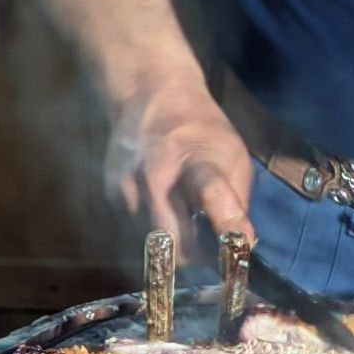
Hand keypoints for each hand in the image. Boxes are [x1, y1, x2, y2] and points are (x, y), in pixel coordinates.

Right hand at [104, 84, 253, 246]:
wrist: (148, 94)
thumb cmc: (200, 127)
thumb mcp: (232, 152)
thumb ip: (237, 200)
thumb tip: (243, 245)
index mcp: (195, 159)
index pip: (210, 194)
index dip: (226, 226)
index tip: (239, 249)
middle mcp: (154, 176)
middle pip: (171, 240)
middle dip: (192, 259)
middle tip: (208, 258)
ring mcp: (127, 187)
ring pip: (149, 245)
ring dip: (171, 251)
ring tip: (187, 232)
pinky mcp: (110, 196)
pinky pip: (134, 234)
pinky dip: (152, 236)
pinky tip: (163, 215)